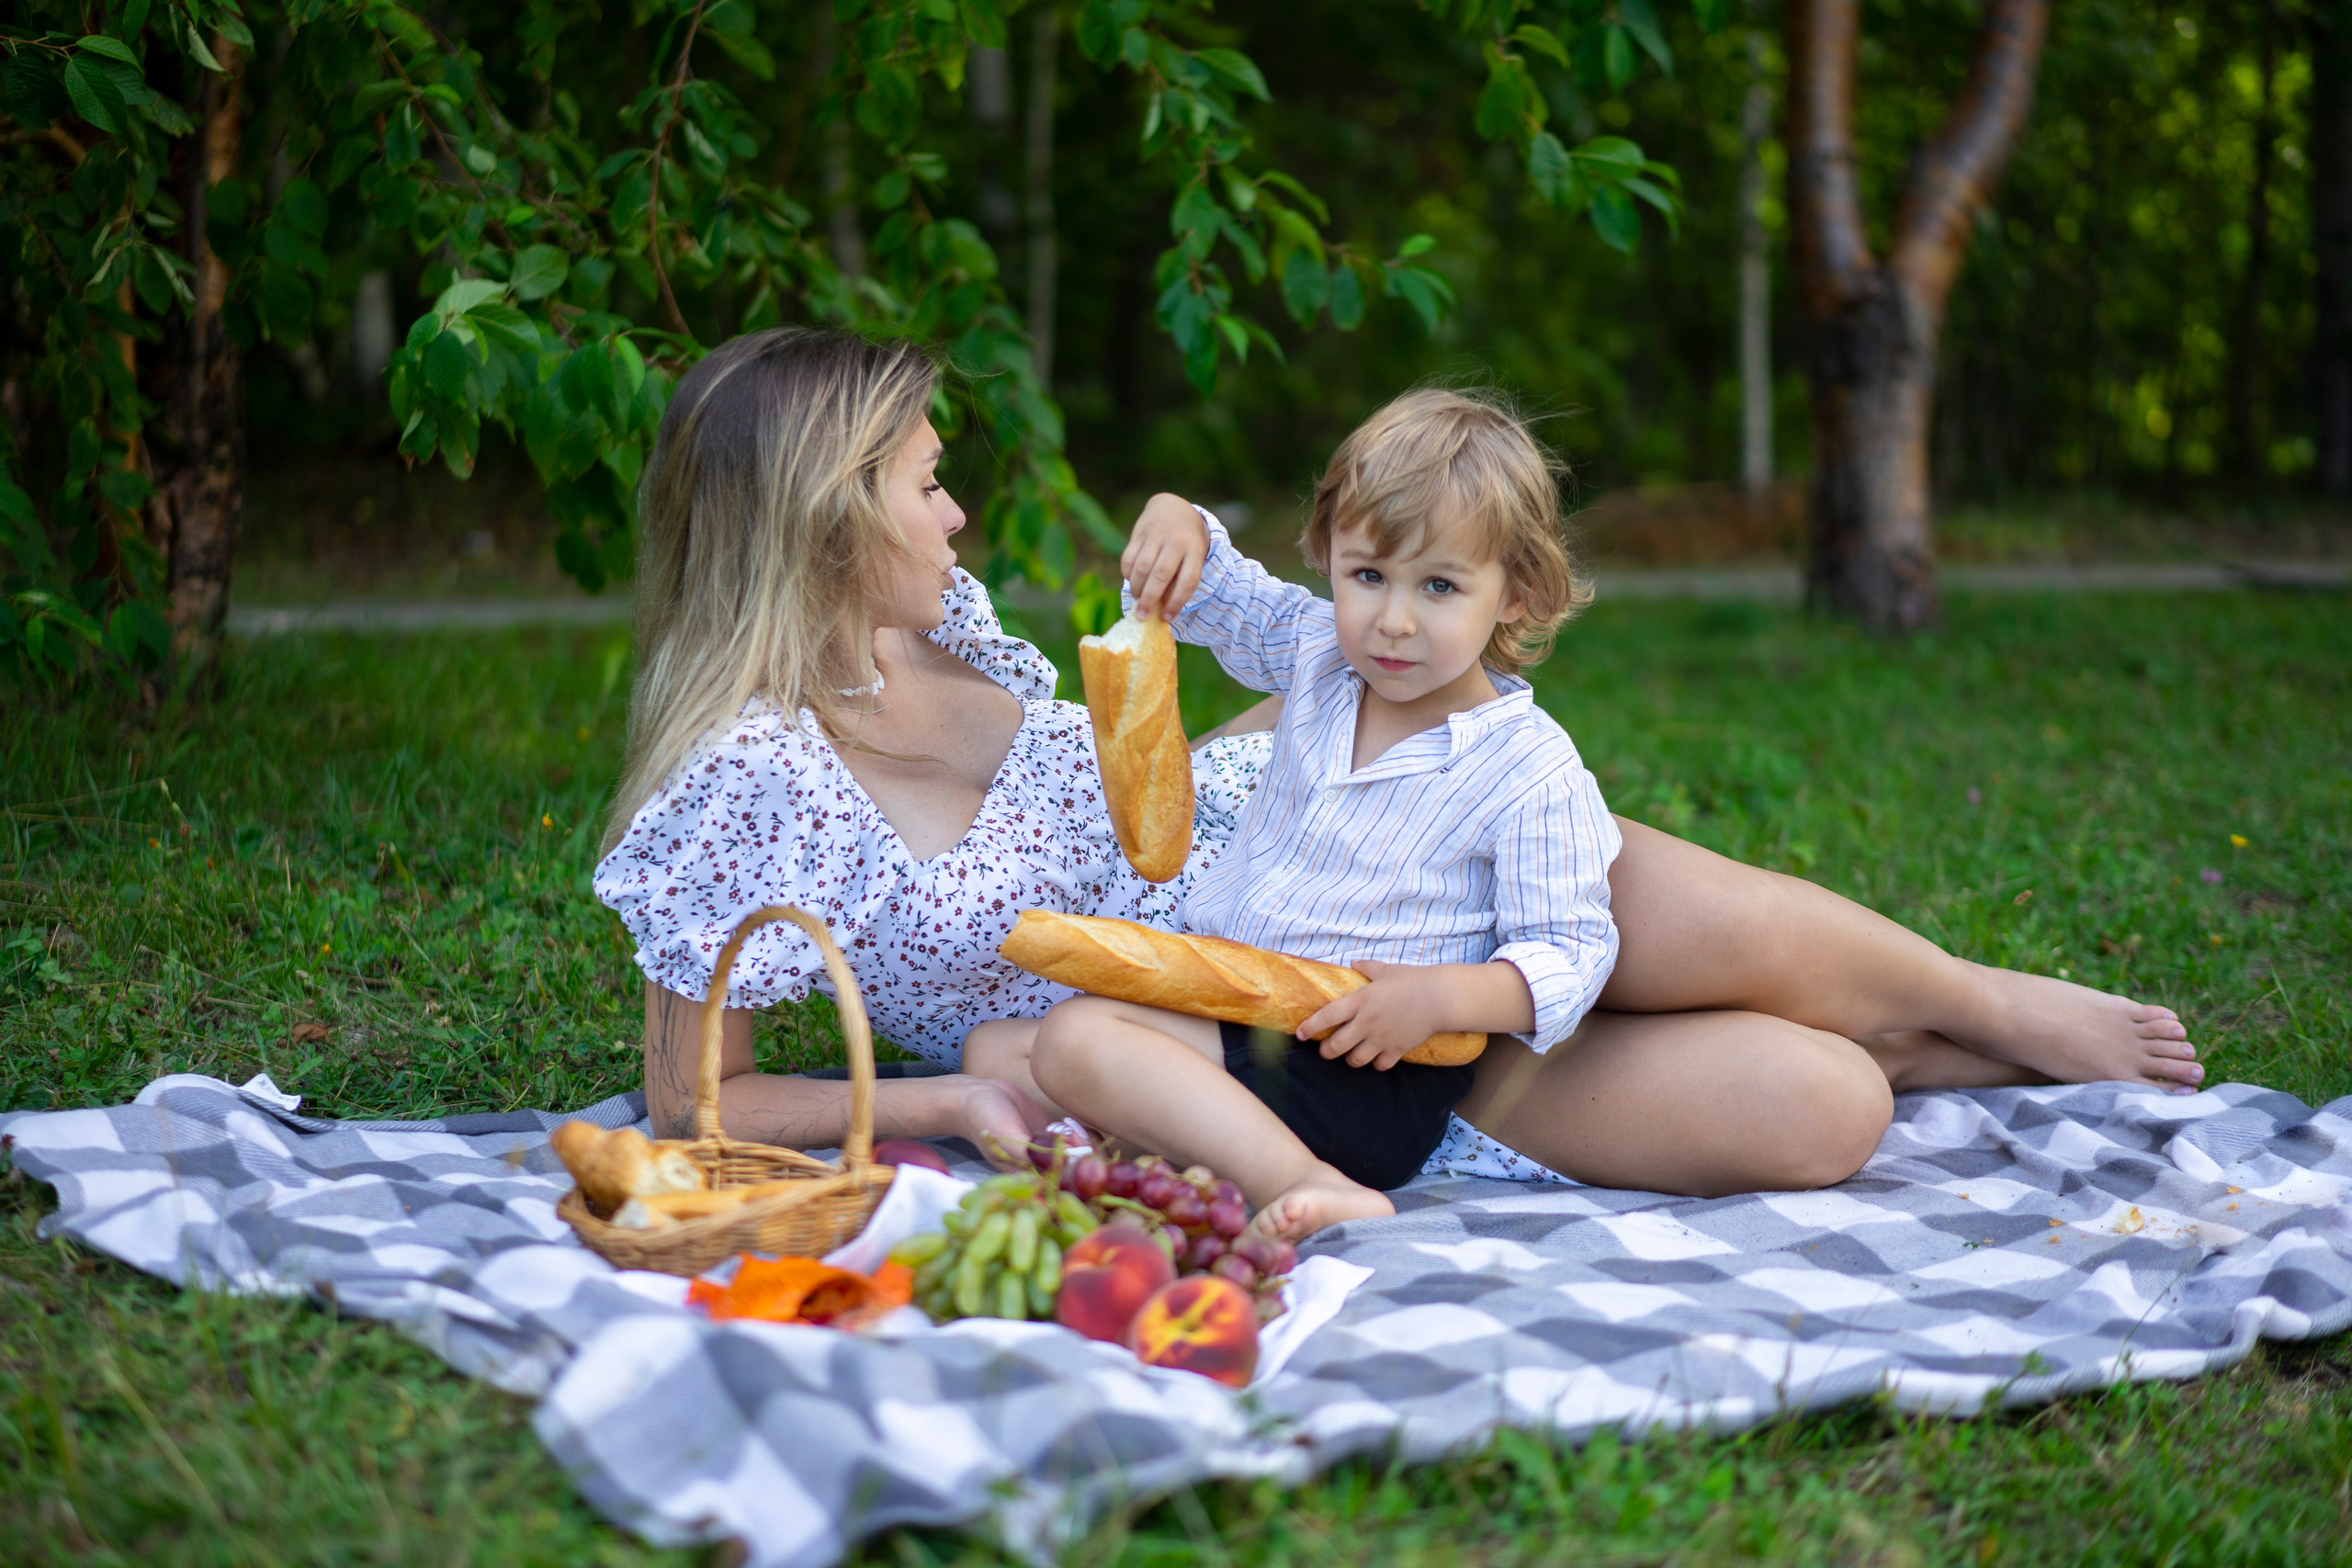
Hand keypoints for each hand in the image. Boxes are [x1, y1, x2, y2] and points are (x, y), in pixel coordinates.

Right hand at [1121, 493, 1209, 620]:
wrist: (1172, 507)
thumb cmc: (1185, 542)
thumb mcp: (1192, 556)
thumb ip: (1180, 579)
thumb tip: (1161, 607)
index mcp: (1195, 550)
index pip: (1188, 581)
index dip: (1177, 602)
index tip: (1166, 618)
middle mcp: (1176, 541)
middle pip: (1161, 575)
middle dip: (1150, 599)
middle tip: (1142, 616)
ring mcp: (1157, 534)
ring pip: (1142, 567)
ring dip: (1137, 588)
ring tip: (1137, 600)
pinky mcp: (1139, 532)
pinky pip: (1129, 557)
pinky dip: (1128, 574)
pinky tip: (1131, 581)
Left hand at [1294, 960, 1460, 1070]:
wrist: (1440, 997)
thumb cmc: (1412, 980)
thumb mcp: (1386, 969)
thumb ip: (1366, 968)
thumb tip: (1353, 963)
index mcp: (1361, 1000)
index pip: (1327, 1016)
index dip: (1310, 1027)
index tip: (1300, 1034)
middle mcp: (1367, 1022)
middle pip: (1336, 1046)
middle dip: (1326, 1051)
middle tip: (1326, 1049)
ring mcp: (1382, 1038)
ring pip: (1355, 1060)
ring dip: (1350, 1059)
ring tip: (1352, 1053)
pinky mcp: (1397, 1050)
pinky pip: (1379, 1065)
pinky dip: (1376, 1063)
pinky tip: (1377, 1056)